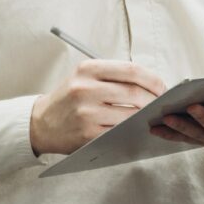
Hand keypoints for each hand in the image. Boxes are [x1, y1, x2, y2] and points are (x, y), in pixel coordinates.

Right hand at [30, 59, 167, 155]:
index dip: (153, 79)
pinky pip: (119, 131)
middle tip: (163, 104)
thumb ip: (115, 76)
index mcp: (88, 69)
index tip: (163, 87)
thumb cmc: (70, 98)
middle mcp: (85, 89)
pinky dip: (132, 129)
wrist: (40, 124)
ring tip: (154, 115)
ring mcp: (86, 113)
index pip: (132, 70)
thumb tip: (152, 83)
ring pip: (129, 114)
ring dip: (146, 116)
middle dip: (154, 99)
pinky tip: (138, 128)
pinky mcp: (86, 134)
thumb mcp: (86, 76)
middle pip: (134, 92)